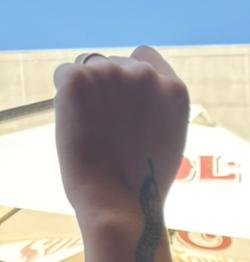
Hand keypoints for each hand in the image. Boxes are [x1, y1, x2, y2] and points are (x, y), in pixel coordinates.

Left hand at [52, 46, 189, 224]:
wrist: (119, 203)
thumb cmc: (141, 183)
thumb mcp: (166, 137)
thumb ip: (154, 106)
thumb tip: (129, 91)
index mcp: (174, 90)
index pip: (145, 58)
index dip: (131, 76)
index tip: (123, 99)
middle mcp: (146, 75)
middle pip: (114, 63)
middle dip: (107, 88)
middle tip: (105, 128)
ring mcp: (112, 73)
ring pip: (88, 68)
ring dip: (86, 93)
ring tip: (94, 133)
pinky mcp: (79, 78)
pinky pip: (64, 75)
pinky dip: (65, 97)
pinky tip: (77, 126)